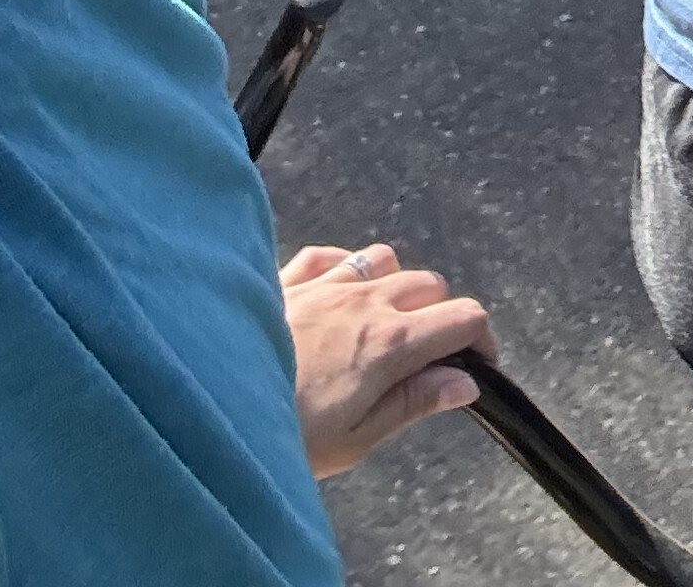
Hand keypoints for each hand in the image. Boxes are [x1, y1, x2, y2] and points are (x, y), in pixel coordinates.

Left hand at [279, 242, 493, 478]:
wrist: (211, 410)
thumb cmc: (285, 435)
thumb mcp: (358, 438)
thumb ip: (415, 403)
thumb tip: (466, 384)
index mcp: (391, 343)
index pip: (464, 317)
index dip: (481, 339)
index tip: (476, 364)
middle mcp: (365, 301)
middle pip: (429, 284)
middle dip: (438, 315)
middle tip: (422, 355)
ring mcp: (325, 284)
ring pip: (383, 259)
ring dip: (393, 284)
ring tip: (379, 320)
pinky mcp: (286, 280)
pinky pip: (328, 255)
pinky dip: (342, 267)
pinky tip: (334, 292)